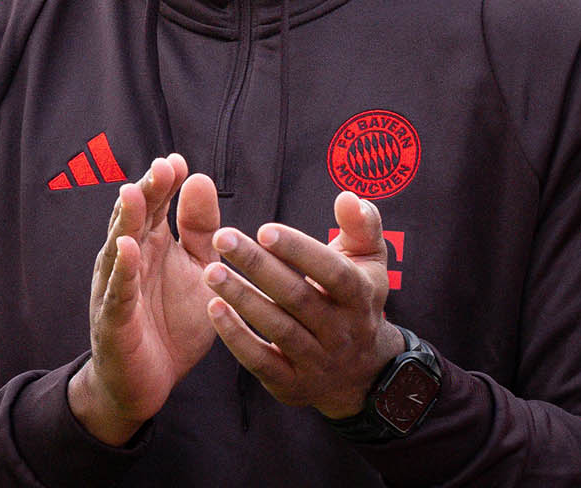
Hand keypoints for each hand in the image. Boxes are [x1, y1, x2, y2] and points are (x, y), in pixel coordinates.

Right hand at [68, 154, 222, 444]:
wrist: (149, 382)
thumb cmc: (172, 322)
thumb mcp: (197, 270)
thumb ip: (200, 229)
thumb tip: (199, 179)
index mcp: (151, 244)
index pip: (155, 204)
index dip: (164, 182)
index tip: (179, 161)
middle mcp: (129, 259)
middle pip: (135, 218)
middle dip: (147, 191)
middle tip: (162, 167)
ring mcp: (117, 286)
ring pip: (119, 247)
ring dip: (125, 220)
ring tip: (133, 193)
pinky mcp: (113, 318)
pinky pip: (118, 290)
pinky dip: (122, 270)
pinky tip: (128, 248)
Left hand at [202, 190, 404, 418]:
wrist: (362, 374)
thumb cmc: (356, 300)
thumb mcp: (370, 262)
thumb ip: (362, 225)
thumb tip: (348, 196)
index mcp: (360, 296)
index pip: (333, 272)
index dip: (300, 251)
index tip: (264, 229)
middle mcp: (341, 332)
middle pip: (298, 298)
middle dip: (258, 267)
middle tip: (222, 237)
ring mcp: (317, 361)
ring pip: (277, 329)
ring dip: (242, 299)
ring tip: (211, 271)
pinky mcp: (291, 384)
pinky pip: (260, 361)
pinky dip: (236, 337)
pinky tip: (213, 309)